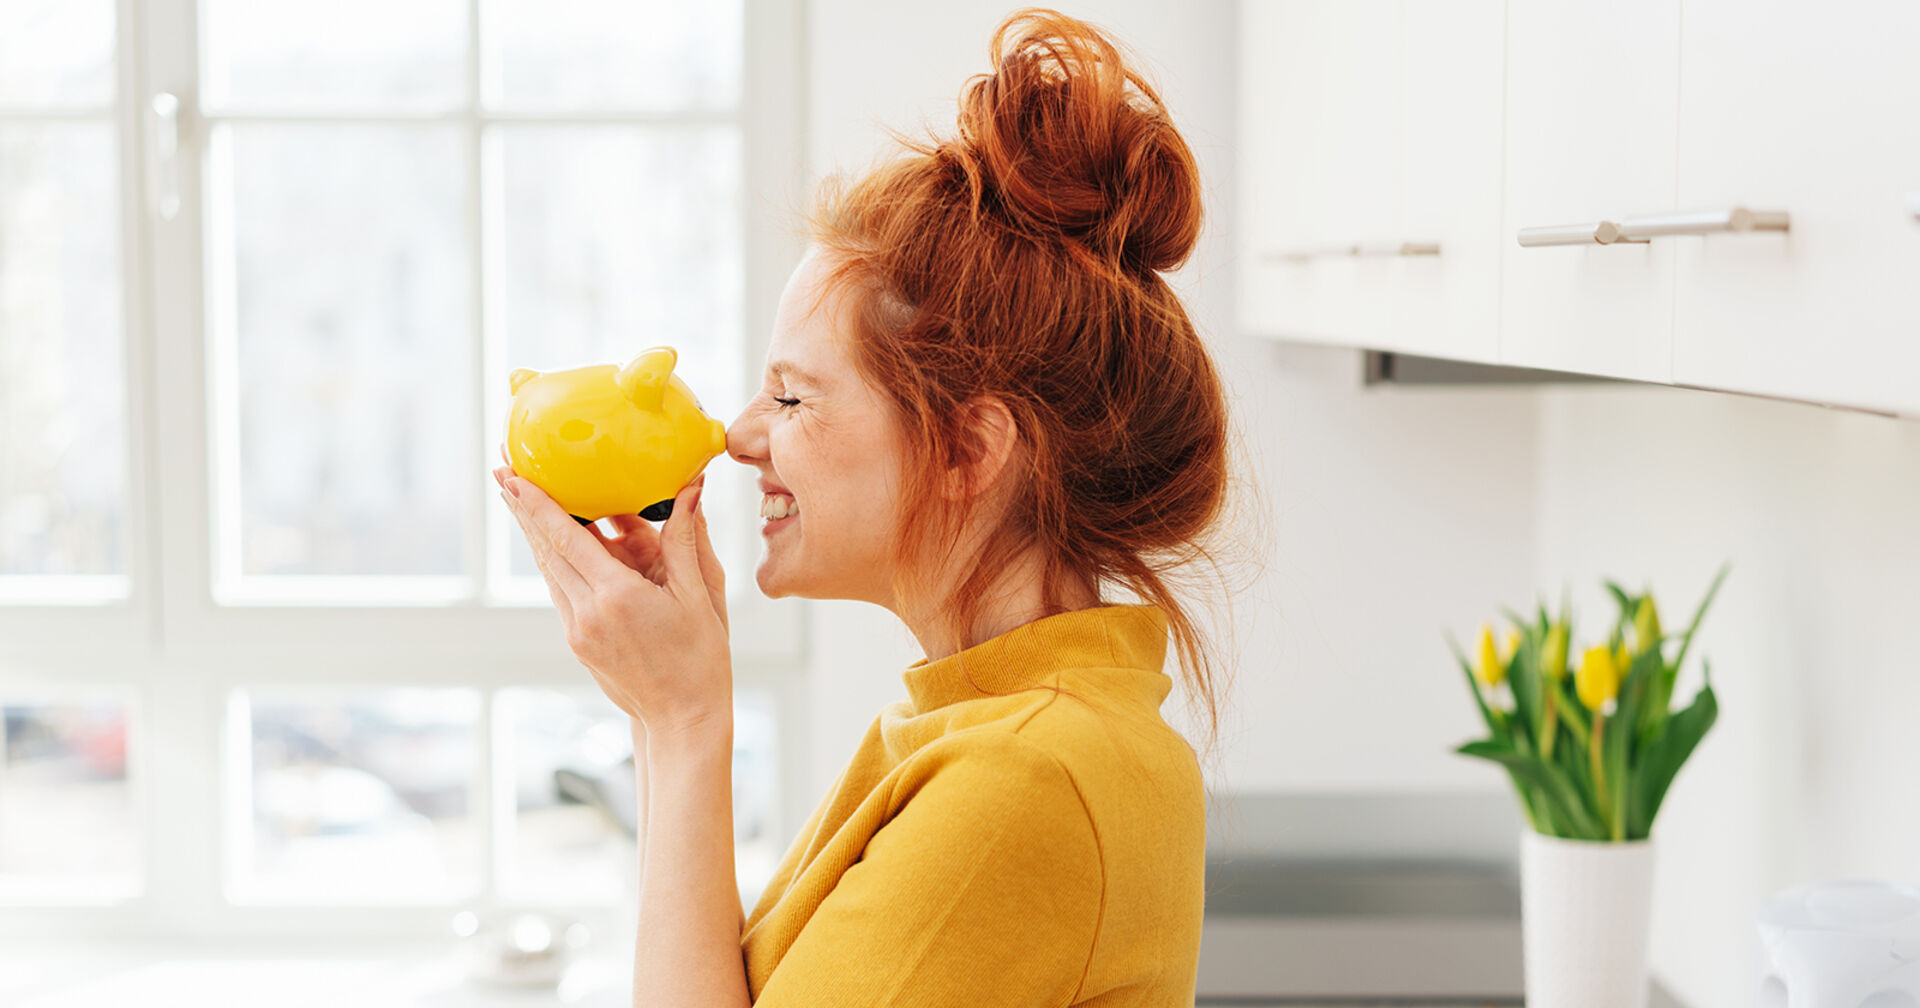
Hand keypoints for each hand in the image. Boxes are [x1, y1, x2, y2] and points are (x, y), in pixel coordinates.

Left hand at [494, 461, 730, 738]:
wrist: (684, 720)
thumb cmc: (702, 660)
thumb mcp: (700, 596)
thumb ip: (686, 540)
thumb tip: (690, 489)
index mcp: (618, 597)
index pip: (568, 537)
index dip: (537, 504)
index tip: (513, 474)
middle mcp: (588, 614)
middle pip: (546, 549)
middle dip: (523, 508)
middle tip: (502, 468)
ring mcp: (578, 631)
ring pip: (549, 570)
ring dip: (535, 532)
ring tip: (519, 497)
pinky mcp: (577, 642)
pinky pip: (561, 590)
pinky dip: (555, 559)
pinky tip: (554, 541)